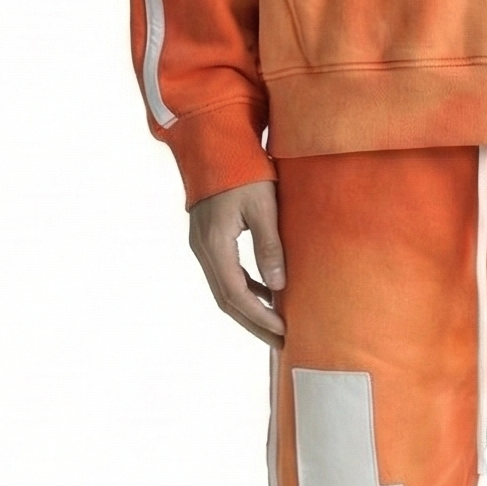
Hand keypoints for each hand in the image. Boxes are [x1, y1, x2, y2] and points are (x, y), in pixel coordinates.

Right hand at [189, 181, 286, 345]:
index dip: (260, 317)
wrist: (214, 143)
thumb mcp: (263, 207)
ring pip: (224, 289)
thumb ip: (270, 247)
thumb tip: (278, 287)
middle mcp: (202, 249)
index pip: (236, 295)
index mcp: (214, 244)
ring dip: (249, 309)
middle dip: (254, 323)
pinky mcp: (208, 239)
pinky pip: (225, 273)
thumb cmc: (242, 170)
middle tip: (282, 342)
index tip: (284, 332)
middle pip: (227, 300)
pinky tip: (266, 293)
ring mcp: (202, 245)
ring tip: (276, 325)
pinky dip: (245, 289)